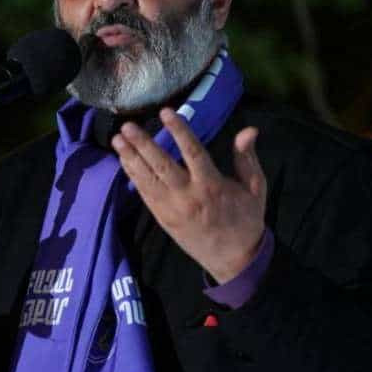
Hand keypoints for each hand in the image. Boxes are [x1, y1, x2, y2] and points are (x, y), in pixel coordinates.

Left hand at [111, 107, 266, 282]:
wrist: (234, 259)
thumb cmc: (246, 219)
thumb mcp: (255, 188)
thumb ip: (247, 158)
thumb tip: (249, 130)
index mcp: (212, 185)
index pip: (192, 152)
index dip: (178, 130)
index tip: (166, 112)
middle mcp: (188, 195)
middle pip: (161, 165)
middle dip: (142, 144)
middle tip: (127, 126)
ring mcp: (171, 208)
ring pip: (147, 179)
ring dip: (130, 158)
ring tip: (117, 139)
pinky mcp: (162, 218)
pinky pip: (144, 194)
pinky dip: (133, 176)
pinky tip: (124, 160)